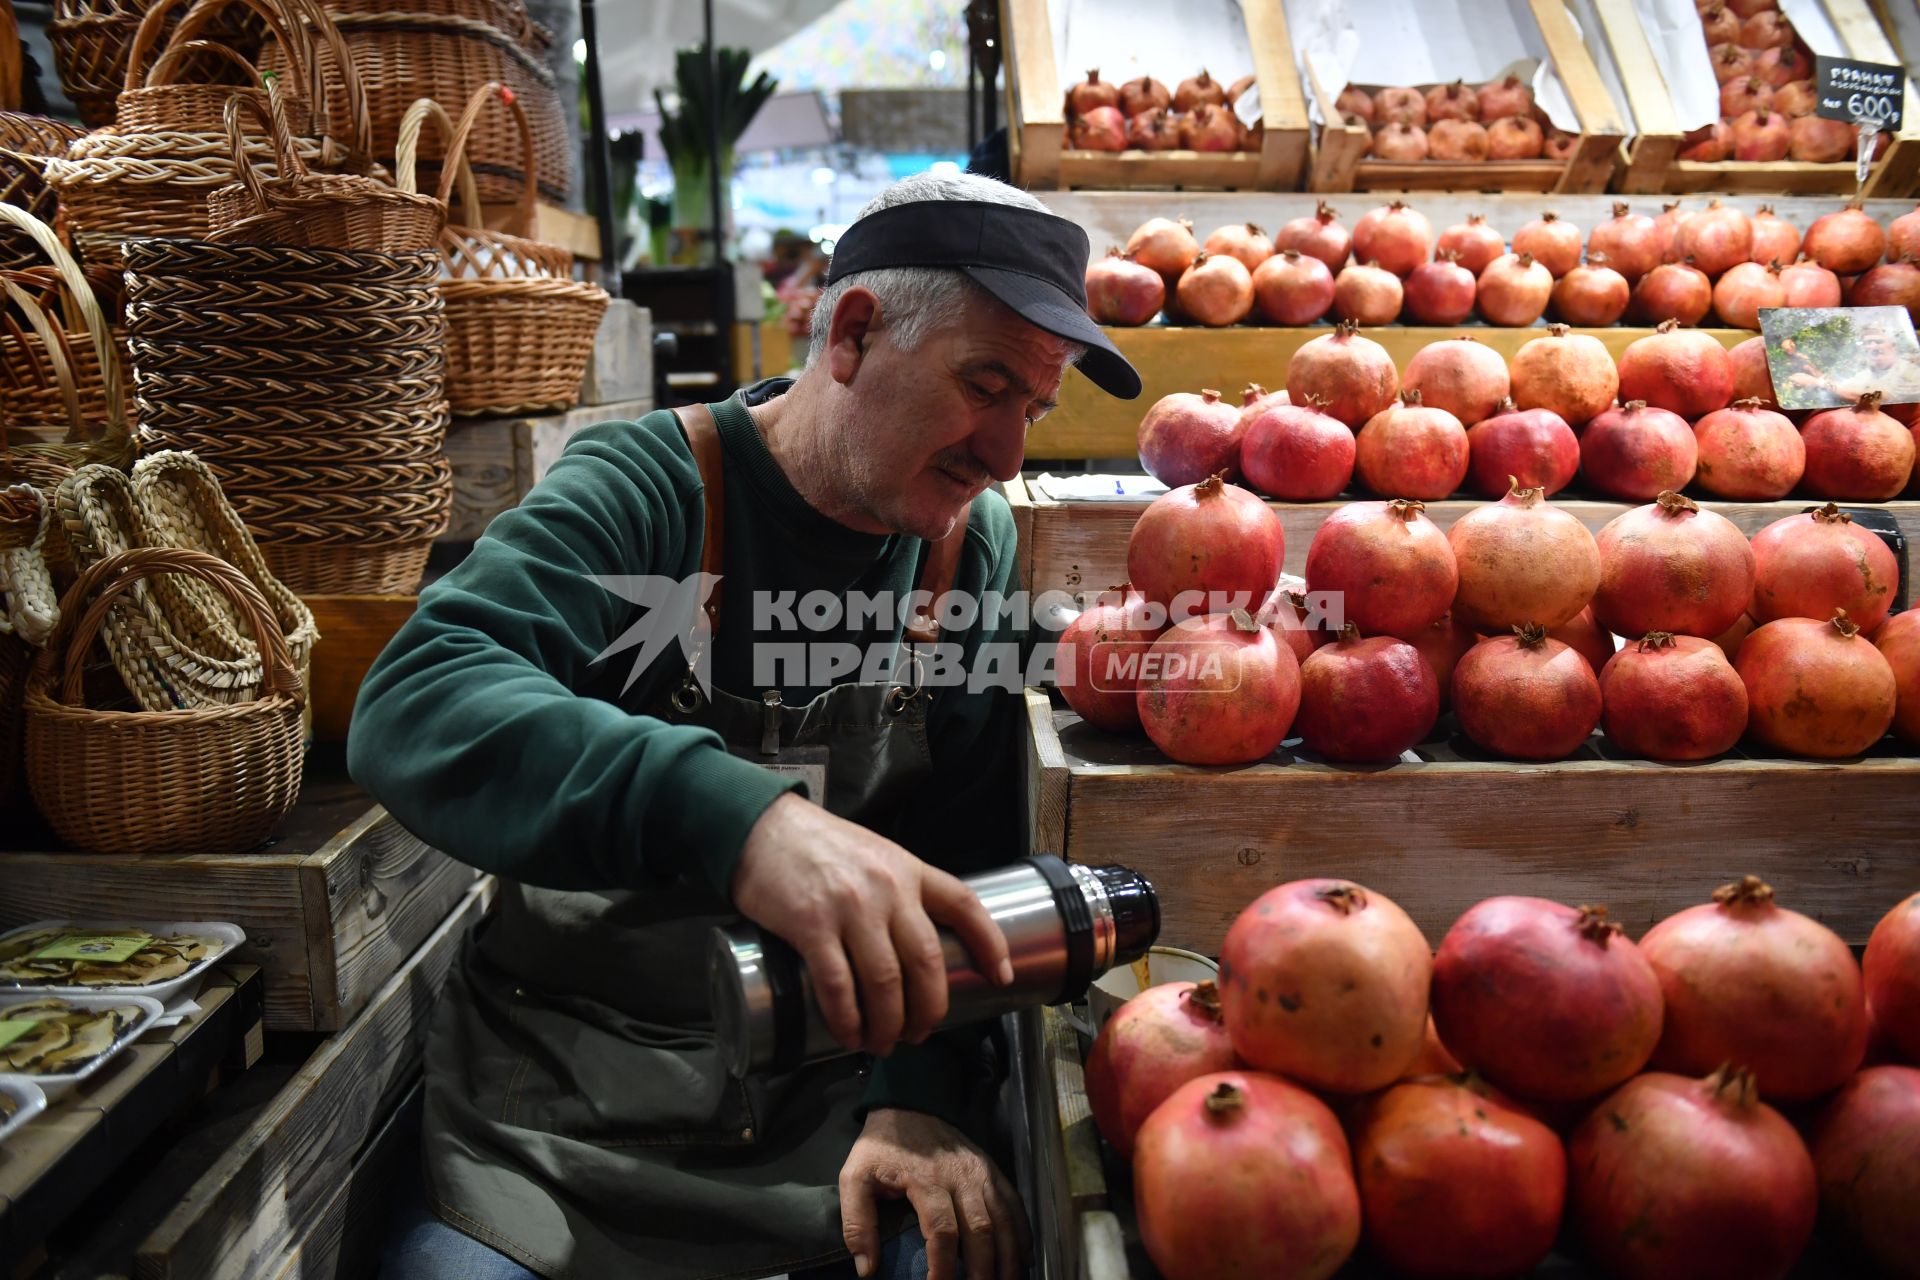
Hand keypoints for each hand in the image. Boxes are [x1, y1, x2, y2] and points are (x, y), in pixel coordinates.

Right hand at [733, 793, 1012, 1055]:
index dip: (991, 943)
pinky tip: (850, 1034)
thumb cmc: (818, 845)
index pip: (963, 905)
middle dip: (929, 1008)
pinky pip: (837, 984)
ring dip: (888, 1023)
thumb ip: (897, 891)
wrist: (762, 826)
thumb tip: (912, 948)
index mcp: (908, 869)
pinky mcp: (811, 925)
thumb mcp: (875, 854)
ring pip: (885, 982)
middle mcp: (887, 888)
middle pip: (926, 961)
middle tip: (919, 1032)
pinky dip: (847, 1018)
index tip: (1001, 977)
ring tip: (883, 1042)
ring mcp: (850, 908)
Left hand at [839, 1107, 1030, 1279]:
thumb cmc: (881, 1146)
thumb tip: (867, 1269)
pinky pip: (1014, 1203)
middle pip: (980, 1230)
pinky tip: (1025, 1256)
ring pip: (1003, 1219)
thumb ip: (857, 1222)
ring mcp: (981, 1172)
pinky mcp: (992, 1169)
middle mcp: (961, 1177)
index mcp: (926, 1180)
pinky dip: (1023, 1231)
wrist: (909, 1103)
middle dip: (983, 1270)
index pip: (942, 1232)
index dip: (943, 1268)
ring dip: (1009, 1256)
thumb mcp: (855, 1177)